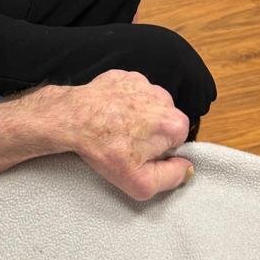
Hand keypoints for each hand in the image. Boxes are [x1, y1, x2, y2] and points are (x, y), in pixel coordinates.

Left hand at [34, 70, 192, 200]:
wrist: (73, 120)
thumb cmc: (106, 150)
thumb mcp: (141, 182)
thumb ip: (172, 178)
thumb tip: (186, 167)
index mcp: (174, 123)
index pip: (178, 141)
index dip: (161, 152)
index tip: (142, 155)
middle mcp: (163, 97)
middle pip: (164, 121)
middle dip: (151, 133)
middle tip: (128, 144)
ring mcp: (143, 83)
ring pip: (148, 105)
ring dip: (138, 116)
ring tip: (117, 128)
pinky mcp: (124, 76)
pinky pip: (131, 92)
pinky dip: (123, 102)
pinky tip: (109, 113)